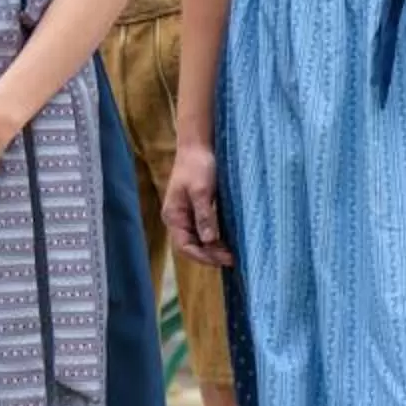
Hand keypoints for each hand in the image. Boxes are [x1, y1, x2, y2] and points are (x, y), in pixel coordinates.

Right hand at [164, 140, 233, 268]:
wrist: (198, 146)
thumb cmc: (197, 166)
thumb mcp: (201, 191)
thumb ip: (204, 216)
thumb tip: (209, 241)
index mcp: (173, 216)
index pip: (184, 246)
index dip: (203, 257)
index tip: (224, 260)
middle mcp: (177, 219)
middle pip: (191, 246)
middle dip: (210, 255)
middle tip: (232, 259)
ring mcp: (186, 215)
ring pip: (198, 240)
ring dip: (213, 249)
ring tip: (232, 254)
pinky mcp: (196, 210)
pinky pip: (204, 231)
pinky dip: (215, 239)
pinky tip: (227, 241)